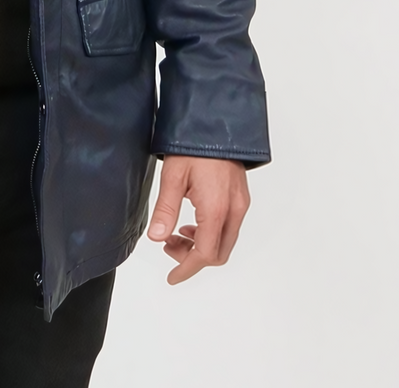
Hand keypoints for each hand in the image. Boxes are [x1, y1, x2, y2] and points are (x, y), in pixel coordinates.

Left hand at [146, 155, 249, 283]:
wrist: (218, 121)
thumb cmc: (194, 145)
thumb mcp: (173, 176)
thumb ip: (166, 209)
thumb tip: (157, 237)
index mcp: (216, 209)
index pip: (204, 254)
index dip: (187, 268)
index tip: (173, 277)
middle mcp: (234, 210)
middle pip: (218, 253)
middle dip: (193, 258)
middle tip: (169, 245)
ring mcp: (240, 203)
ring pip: (225, 241)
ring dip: (202, 245)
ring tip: (178, 233)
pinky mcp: (241, 196)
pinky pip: (229, 227)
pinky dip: (211, 233)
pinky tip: (193, 221)